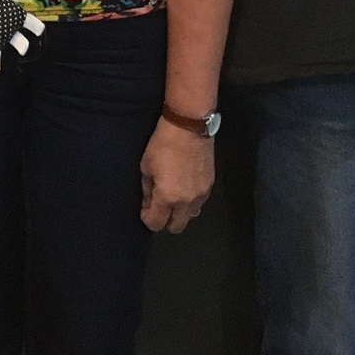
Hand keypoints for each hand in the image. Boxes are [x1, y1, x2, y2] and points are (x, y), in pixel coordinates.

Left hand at [139, 117, 213, 233]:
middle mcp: (186, 202)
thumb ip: (147, 189)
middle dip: (165, 220)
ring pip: (190, 216)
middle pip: (176, 227)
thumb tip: (149, 202)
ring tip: (173, 196)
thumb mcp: (146, 166)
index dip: (147, 218)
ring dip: (179, 212)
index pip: (156, 223)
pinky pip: (199, 204)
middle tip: (158, 206)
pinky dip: (190, 201)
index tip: (145, 210)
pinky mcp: (210, 186)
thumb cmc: (163, 144)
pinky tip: (184, 187)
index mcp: (168, 197)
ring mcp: (201, 195)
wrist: (189, 128)